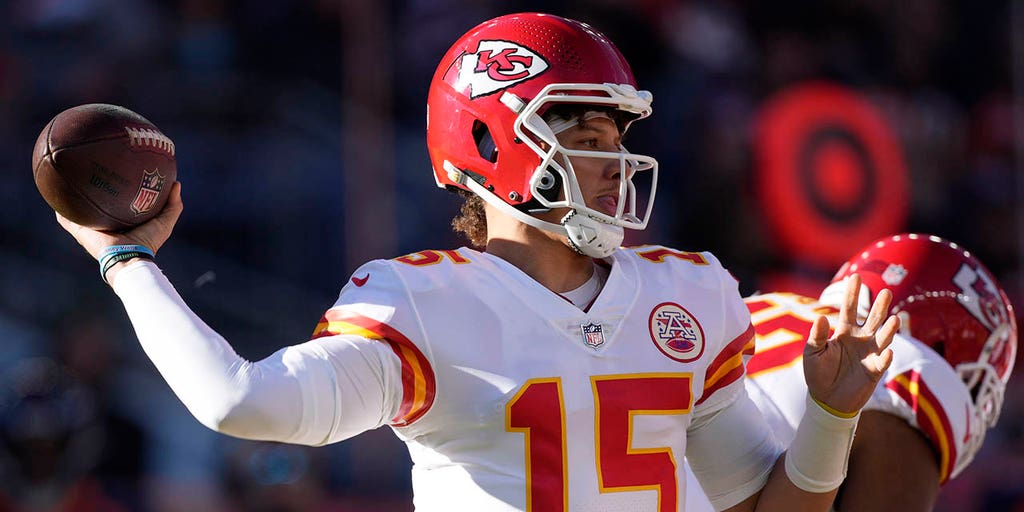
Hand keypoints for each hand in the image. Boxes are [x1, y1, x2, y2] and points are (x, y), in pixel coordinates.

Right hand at [56, 181, 182, 259]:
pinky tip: (56, 193)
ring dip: (74, 196)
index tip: (120, 172)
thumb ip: (173, 204)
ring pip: (79, 209)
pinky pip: (65, 218)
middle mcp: (105, 222)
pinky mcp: (79, 230)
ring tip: (70, 177)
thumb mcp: (165, 221)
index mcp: (122, 220)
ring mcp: (91, 227)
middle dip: (95, 188)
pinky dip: (60, 207)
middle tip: (94, 169)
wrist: (128, 257)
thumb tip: (176, 184)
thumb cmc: (147, 242)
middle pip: (97, 203)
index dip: (118, 190)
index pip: (118, 202)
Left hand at [803, 273, 898, 414]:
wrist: (826, 400)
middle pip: (872, 319)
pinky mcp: (874, 371)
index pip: (849, 309)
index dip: (852, 294)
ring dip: (889, 330)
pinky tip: (887, 352)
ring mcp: (870, 354)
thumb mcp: (812, 353)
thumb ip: (816, 336)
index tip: (855, 276)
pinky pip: (882, 363)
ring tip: (895, 318)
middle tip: (885, 291)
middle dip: (879, 306)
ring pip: (882, 338)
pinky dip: (885, 358)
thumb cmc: (818, 373)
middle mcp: (860, 340)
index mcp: (844, 333)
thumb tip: (820, 317)